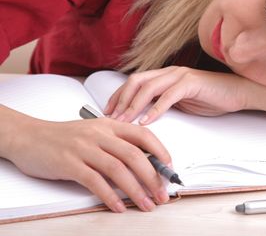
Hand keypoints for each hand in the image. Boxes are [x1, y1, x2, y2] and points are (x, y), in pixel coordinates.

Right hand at [7, 115, 171, 212]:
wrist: (29, 136)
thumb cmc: (64, 136)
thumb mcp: (95, 132)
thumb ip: (117, 143)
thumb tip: (144, 162)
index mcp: (109, 125)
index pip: (143, 135)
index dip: (160, 151)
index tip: (170, 168)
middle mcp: (99, 135)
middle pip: (135, 155)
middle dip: (153, 177)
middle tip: (161, 194)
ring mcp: (84, 149)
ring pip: (118, 169)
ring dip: (136, 190)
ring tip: (146, 204)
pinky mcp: (69, 164)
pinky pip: (95, 182)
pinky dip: (110, 196)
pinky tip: (119, 206)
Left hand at [104, 66, 249, 123]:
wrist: (237, 92)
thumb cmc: (212, 98)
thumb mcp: (182, 102)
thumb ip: (163, 104)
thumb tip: (142, 116)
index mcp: (166, 75)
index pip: (135, 81)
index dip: (119, 95)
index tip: (108, 111)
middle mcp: (170, 71)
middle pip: (136, 81)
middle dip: (121, 99)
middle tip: (112, 118)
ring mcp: (180, 75)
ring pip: (149, 87)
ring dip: (134, 105)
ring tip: (125, 121)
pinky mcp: (192, 83)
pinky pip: (168, 95)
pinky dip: (155, 109)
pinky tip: (147, 121)